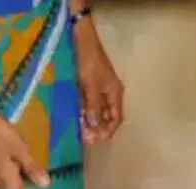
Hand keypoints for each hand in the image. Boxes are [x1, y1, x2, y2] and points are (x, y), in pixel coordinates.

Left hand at [74, 20, 123, 145]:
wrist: (82, 42)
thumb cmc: (89, 62)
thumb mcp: (91, 86)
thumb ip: (93, 106)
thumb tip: (95, 125)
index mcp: (115, 93)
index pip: (116, 118)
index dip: (109, 130)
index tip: (98, 139)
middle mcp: (110, 94)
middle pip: (107, 117)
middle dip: (99, 130)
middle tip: (87, 139)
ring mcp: (100, 90)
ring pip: (98, 112)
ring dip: (91, 123)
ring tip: (81, 133)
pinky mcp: (89, 87)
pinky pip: (90, 105)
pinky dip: (85, 113)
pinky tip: (78, 120)